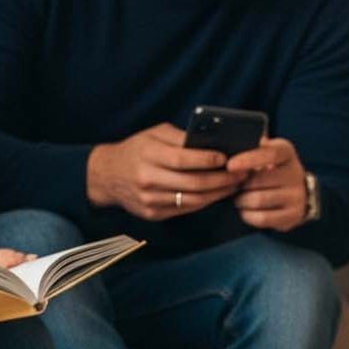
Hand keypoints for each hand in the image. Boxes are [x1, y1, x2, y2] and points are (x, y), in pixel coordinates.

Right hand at [86, 124, 241, 221]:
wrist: (107, 176)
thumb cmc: (136, 149)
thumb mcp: (154, 135)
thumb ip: (180, 138)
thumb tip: (212, 143)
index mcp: (147, 154)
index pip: (183, 159)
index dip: (208, 160)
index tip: (227, 158)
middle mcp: (147, 179)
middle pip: (192, 183)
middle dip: (221, 180)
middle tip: (241, 174)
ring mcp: (150, 200)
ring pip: (192, 200)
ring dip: (217, 194)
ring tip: (234, 185)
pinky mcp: (153, 214)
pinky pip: (185, 210)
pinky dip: (204, 202)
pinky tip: (216, 194)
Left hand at [228, 137, 308, 230]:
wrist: (299, 192)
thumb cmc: (272, 169)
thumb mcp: (266, 152)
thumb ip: (252, 149)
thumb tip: (230, 148)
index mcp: (287, 153)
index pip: (270, 154)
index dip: (248, 160)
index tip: (230, 166)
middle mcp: (295, 173)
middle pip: (259, 181)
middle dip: (239, 185)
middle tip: (233, 186)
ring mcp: (296, 196)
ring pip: (258, 200)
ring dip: (241, 201)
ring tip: (239, 198)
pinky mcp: (293, 216)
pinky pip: (263, 218)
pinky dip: (248, 215)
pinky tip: (246, 210)